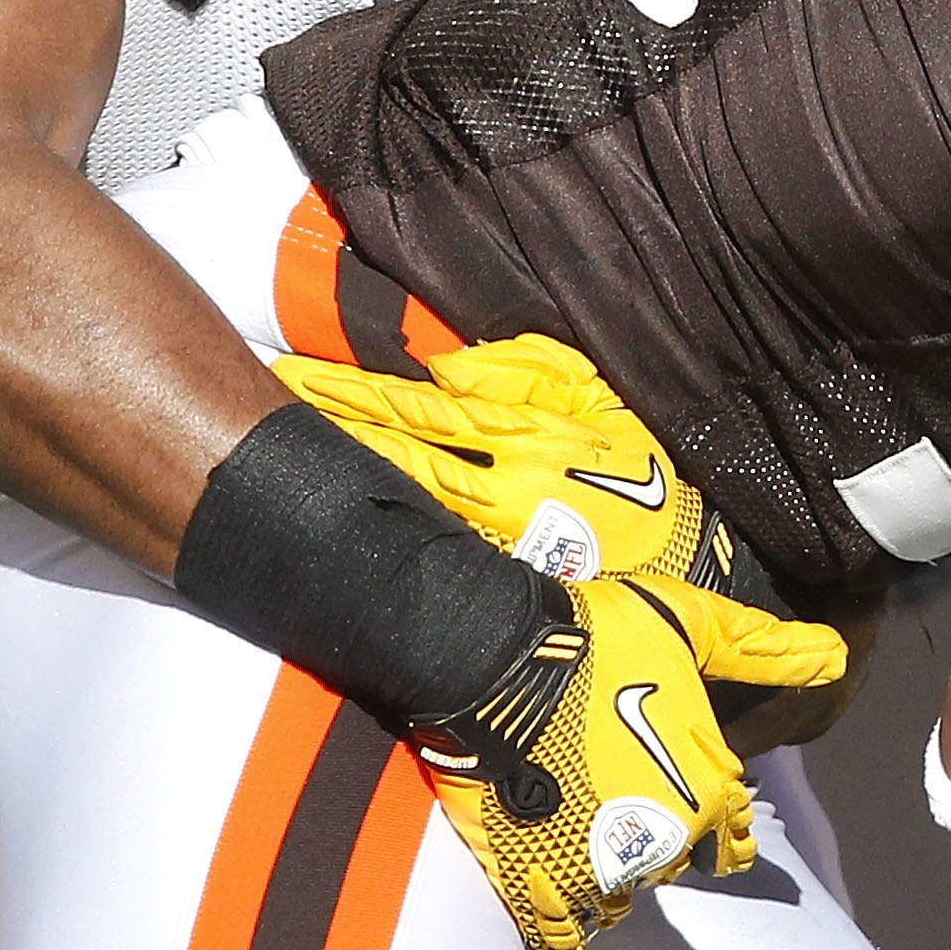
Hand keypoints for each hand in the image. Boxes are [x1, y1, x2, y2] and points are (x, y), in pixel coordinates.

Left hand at [273, 334, 729, 584]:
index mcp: (524, 441)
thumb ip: (532, 374)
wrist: (688, 572)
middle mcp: (496, 491)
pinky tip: (343, 521)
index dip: (353, 393)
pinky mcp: (499, 584)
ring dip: (345, 475)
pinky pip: (430, 554)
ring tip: (284, 454)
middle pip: (393, 455)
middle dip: (330, 431)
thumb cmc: (652, 482)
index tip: (294, 375)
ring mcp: (491, 543)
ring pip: (402, 502)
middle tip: (263, 411)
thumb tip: (450, 365)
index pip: (419, 410)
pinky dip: (384, 535)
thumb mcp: (606, 407)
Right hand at [409, 570, 847, 949]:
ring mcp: (594, 869)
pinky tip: (554, 891)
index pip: (732, 839)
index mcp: (705, 789)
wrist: (495, 657)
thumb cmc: (597, 636)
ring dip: (606, 876)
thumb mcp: (692, 626)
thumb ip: (763, 651)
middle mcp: (660, 841)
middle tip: (620, 800)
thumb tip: (835, 657)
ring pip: (617, 902)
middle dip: (653, 838)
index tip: (685, 802)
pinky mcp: (532, 883)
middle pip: (670, 864)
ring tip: (583, 834)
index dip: (714, 822)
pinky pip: (560, 935)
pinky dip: (561, 922)